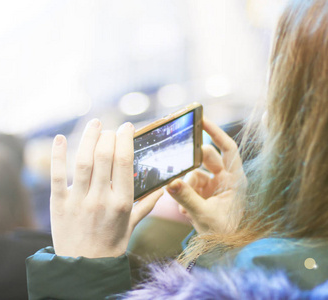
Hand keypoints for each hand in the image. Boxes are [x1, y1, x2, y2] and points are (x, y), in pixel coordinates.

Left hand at [50, 119, 163, 257]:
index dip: (125, 139)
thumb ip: (147, 204)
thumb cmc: (111, 244)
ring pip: (83, 161)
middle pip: (104, 156)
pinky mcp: (58, 203)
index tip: (126, 128)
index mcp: (122, 202)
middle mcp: (101, 199)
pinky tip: (60, 138)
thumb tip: (163, 188)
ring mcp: (78, 201)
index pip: (125, 161)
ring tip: (94, 124)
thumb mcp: (132, 225)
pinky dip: (57, 155)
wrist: (84, 267)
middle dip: (108, 136)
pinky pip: (57, 175)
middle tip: (109, 129)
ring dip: (88, 137)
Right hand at [167, 118, 244, 233]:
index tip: (201, 120)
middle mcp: (226, 180)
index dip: (216, 132)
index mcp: (235, 180)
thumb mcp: (204, 214)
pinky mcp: (204, 195)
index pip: (227, 148)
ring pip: (194, 174)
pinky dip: (184, 196)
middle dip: (191, 165)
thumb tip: (170, 181)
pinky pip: (189, 186)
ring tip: (183, 205)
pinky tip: (185, 212)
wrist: (222, 251)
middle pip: (205, 159)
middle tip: (177, 163)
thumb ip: (186, 197)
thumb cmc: (224, 234)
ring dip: (185, 187)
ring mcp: (214, 187)